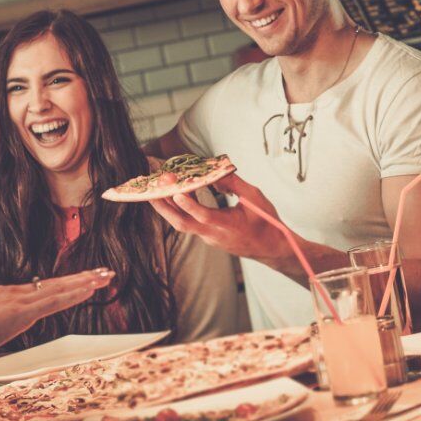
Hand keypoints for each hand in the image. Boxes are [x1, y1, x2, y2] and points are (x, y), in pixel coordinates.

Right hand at [0, 269, 113, 361]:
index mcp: (4, 295)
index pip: (41, 288)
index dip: (63, 284)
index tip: (80, 280)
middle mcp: (14, 292)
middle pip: (55, 283)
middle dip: (81, 278)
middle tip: (104, 272)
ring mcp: (18, 300)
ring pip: (59, 288)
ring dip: (85, 282)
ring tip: (106, 276)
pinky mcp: (21, 312)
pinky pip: (54, 301)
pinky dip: (74, 294)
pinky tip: (89, 290)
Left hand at [148, 173, 291, 265]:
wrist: (270, 248)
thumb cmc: (265, 222)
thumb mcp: (254, 198)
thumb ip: (234, 184)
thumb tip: (216, 172)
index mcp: (228, 225)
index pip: (205, 216)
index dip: (190, 205)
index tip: (177, 193)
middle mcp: (214, 234)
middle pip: (183, 224)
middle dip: (164, 208)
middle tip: (150, 191)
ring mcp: (209, 238)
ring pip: (183, 224)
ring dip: (168, 208)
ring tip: (156, 190)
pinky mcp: (208, 237)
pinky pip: (190, 222)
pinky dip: (181, 209)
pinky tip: (177, 194)